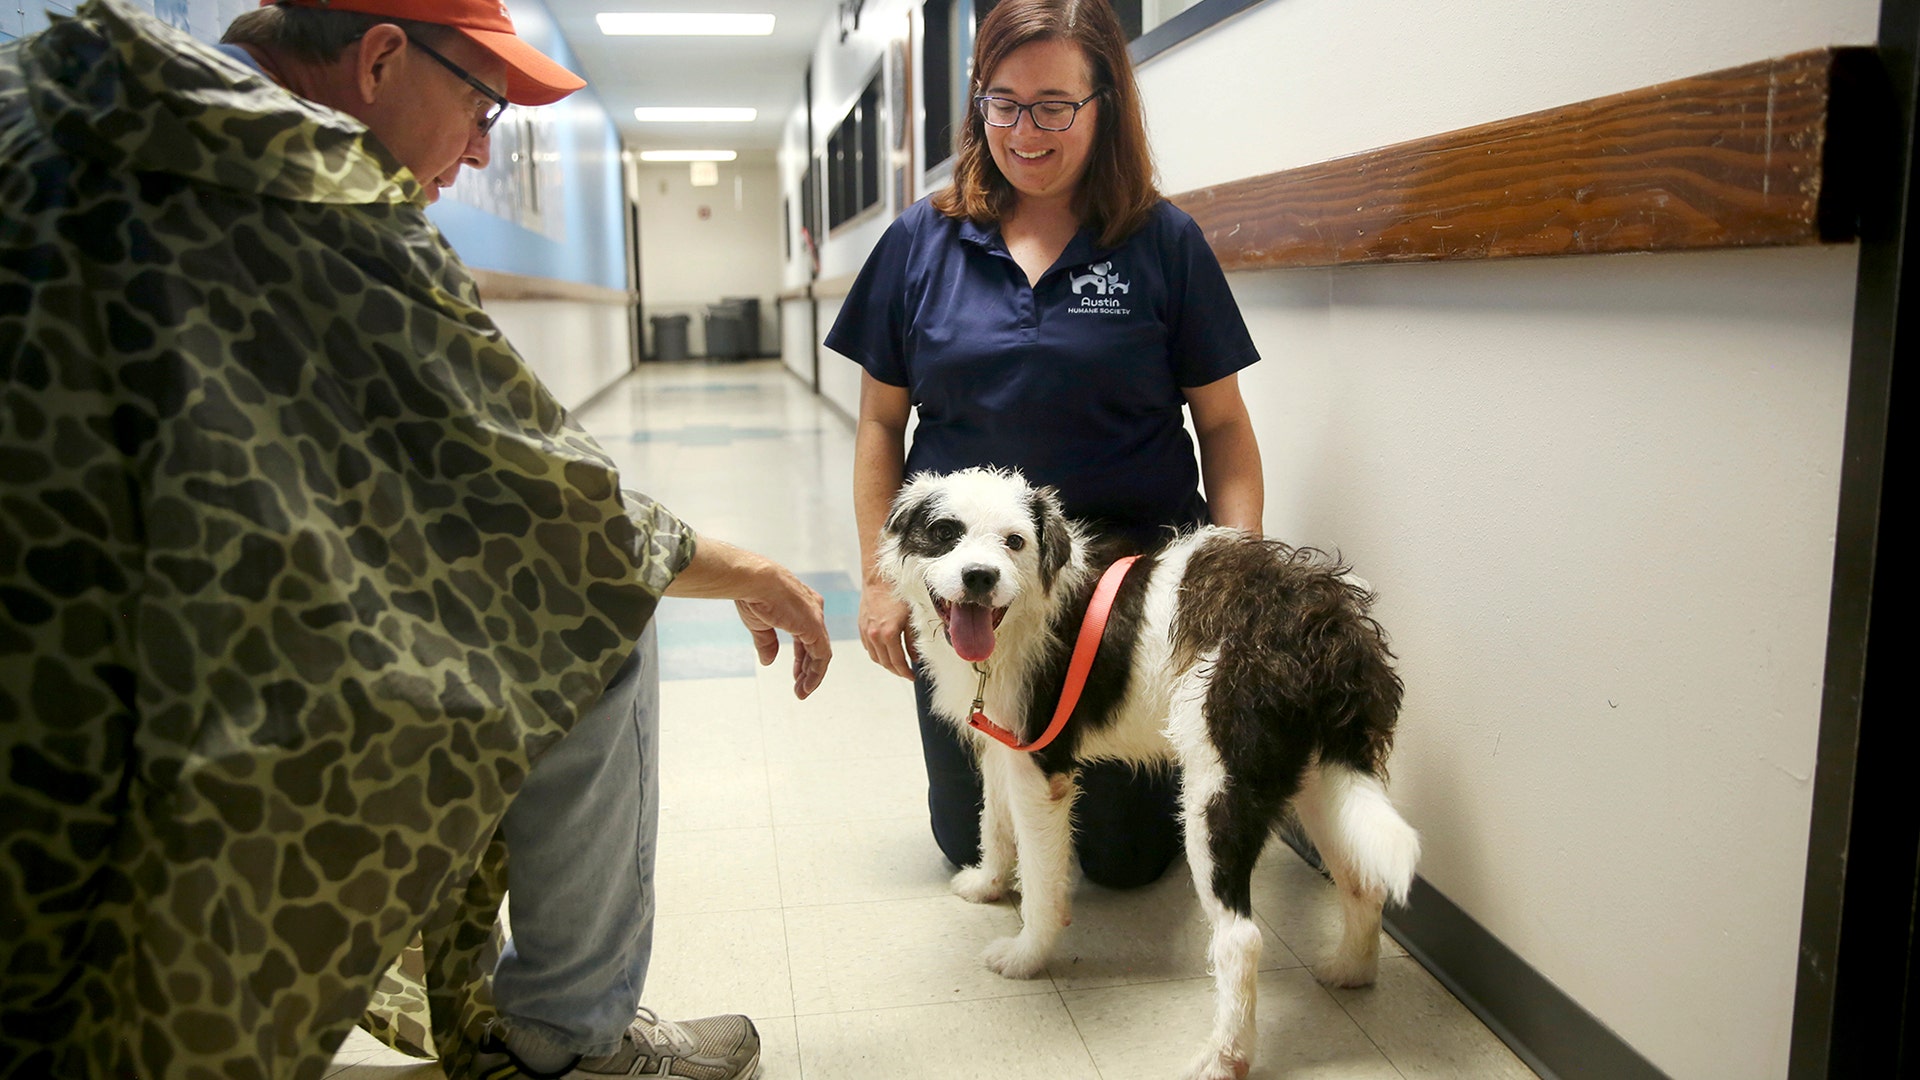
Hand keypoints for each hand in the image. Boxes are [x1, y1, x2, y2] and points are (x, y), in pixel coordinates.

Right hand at [665, 536, 831, 698]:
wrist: (755, 581)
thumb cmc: (754, 594)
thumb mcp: (760, 623)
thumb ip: (767, 643)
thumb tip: (768, 662)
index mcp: (801, 606)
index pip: (806, 635)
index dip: (801, 656)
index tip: (796, 673)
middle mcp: (813, 611)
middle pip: (815, 645)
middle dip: (807, 668)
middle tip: (800, 687)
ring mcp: (815, 619)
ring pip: (820, 653)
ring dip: (812, 675)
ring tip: (802, 692)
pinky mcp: (815, 628)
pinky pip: (822, 656)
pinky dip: (816, 673)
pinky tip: (807, 686)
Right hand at [859, 577, 915, 678]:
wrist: (878, 579)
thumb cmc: (897, 594)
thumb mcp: (911, 617)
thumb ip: (913, 640)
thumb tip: (915, 657)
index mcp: (889, 634)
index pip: (897, 662)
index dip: (905, 672)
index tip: (912, 676)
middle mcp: (875, 636)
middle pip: (885, 662)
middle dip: (897, 670)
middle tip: (906, 673)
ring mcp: (866, 632)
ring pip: (875, 657)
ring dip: (886, 664)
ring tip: (897, 664)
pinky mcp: (861, 627)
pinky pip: (868, 647)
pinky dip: (877, 653)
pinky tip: (885, 652)